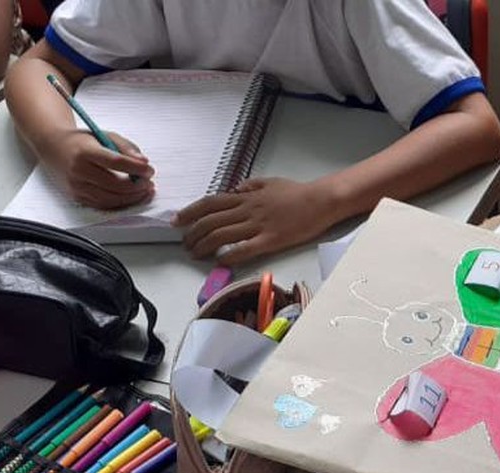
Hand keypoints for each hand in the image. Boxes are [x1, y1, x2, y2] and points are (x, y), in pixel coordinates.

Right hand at [41, 129, 154, 208]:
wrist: (54, 148)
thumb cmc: (83, 142)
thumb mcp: (105, 135)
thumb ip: (126, 147)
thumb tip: (144, 161)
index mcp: (85, 152)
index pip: (116, 162)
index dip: (136, 168)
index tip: (149, 169)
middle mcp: (78, 170)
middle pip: (115, 185)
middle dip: (137, 186)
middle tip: (149, 182)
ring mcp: (76, 186)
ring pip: (110, 199)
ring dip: (132, 197)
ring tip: (145, 190)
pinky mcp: (77, 197)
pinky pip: (103, 205)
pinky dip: (121, 203)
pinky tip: (132, 196)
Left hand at [172, 177, 339, 264]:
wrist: (321, 201)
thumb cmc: (298, 192)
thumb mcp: (270, 182)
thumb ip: (251, 186)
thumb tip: (235, 190)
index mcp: (247, 196)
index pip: (210, 203)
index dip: (190, 212)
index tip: (177, 221)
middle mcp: (248, 210)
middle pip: (211, 221)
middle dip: (192, 233)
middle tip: (184, 244)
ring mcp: (259, 225)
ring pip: (222, 235)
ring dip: (204, 246)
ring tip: (195, 254)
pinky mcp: (271, 240)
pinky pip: (245, 249)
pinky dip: (229, 256)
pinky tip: (220, 262)